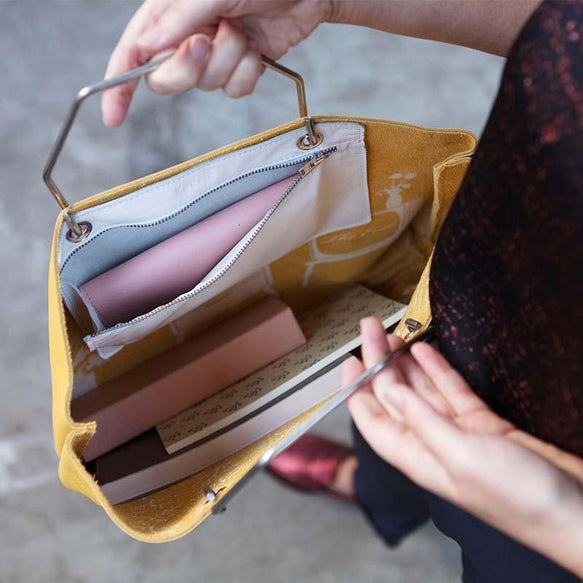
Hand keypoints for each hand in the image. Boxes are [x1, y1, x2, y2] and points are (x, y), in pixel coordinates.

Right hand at [101, 0, 331, 126]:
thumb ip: (178, 20)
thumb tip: (146, 47)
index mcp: (168, 13)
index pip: (132, 52)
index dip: (118, 85)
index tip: (112, 115)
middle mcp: (187, 36)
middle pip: (166, 80)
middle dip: (188, 68)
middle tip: (206, 43)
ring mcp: (215, 55)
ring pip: (206, 86)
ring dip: (228, 62)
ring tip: (242, 32)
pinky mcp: (240, 67)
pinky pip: (234, 91)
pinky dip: (247, 73)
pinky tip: (257, 50)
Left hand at [345, 317, 582, 575]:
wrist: (574, 509)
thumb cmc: (516, 497)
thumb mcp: (459, 456)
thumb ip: (423, 422)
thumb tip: (390, 393)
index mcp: (417, 457)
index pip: (373, 420)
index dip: (357, 390)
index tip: (350, 359)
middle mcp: (432, 443)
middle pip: (395, 398)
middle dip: (380, 363)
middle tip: (371, 328)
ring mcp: (458, 431)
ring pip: (421, 390)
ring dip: (404, 362)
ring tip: (392, 333)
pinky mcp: (484, 423)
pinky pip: (452, 390)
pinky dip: (437, 370)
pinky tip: (424, 350)